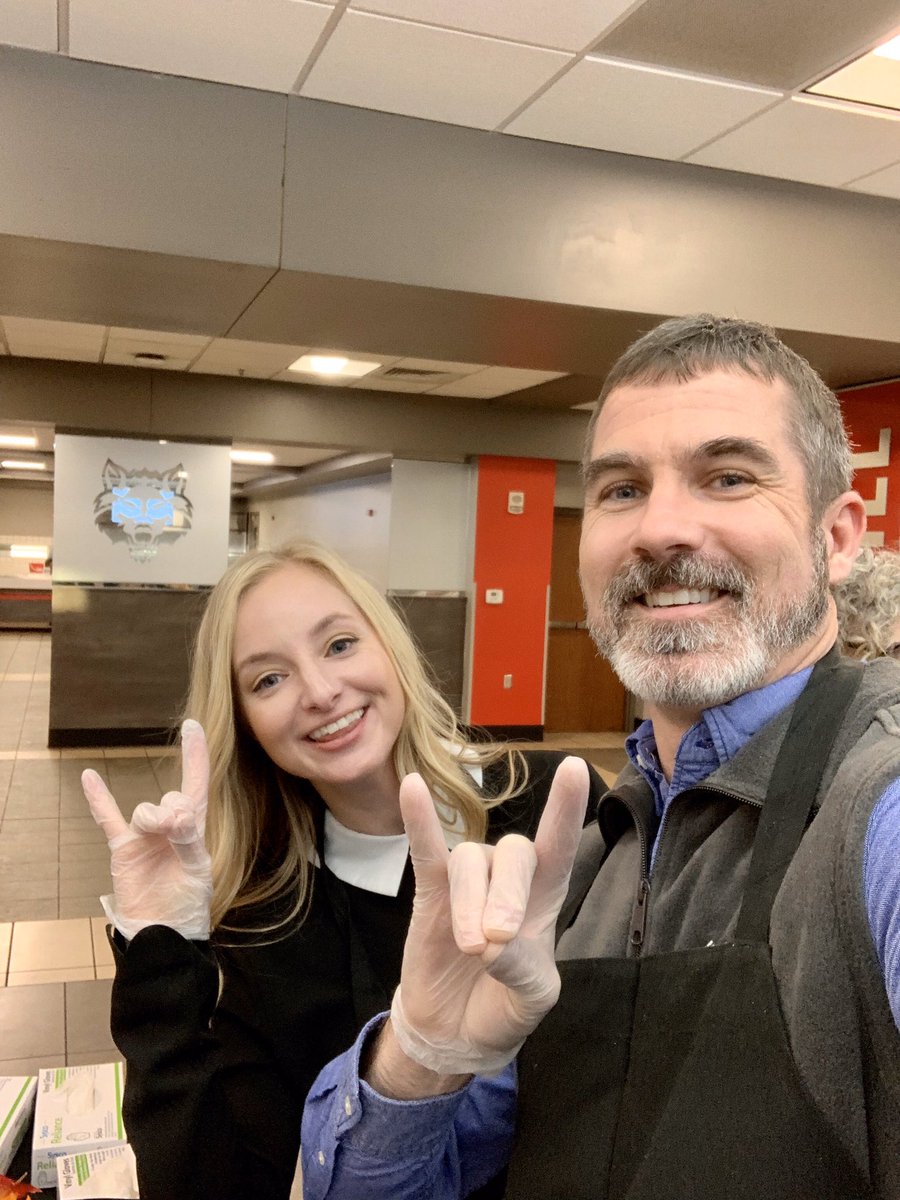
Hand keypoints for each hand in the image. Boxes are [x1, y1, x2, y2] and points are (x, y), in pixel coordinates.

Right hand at [82, 718, 212, 939]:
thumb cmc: (188, 902)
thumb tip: (176, 816)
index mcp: (194, 828)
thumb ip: (189, 841)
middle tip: (177, 829)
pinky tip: (90, 777)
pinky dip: (99, 798)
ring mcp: (144, 835)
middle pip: (172, 798)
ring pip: (146, 809)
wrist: (164, 930)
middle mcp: (169, 826)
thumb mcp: (198, 871)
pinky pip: (108, 817)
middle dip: (174, 808)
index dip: (196, 756)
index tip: (194, 727)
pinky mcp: (124, 848)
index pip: (197, 784)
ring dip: (153, 818)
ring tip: (162, 834)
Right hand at [387, 756, 588, 1078]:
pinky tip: (412, 787)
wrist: (456, 1034)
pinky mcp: (430, 892)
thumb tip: (493, 942)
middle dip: (507, 895)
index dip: (566, 810)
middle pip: (514, 854)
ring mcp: (467, 883)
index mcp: (545, 899)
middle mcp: (508, 880)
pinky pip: (425, 849)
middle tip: (497, 939)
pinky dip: (420, 820)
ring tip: (470, 948)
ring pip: (470, 863)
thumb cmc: (503, 1008)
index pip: (560, 846)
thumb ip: (522, 972)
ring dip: (471, 904)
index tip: (577, 768)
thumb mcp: (530, 1001)